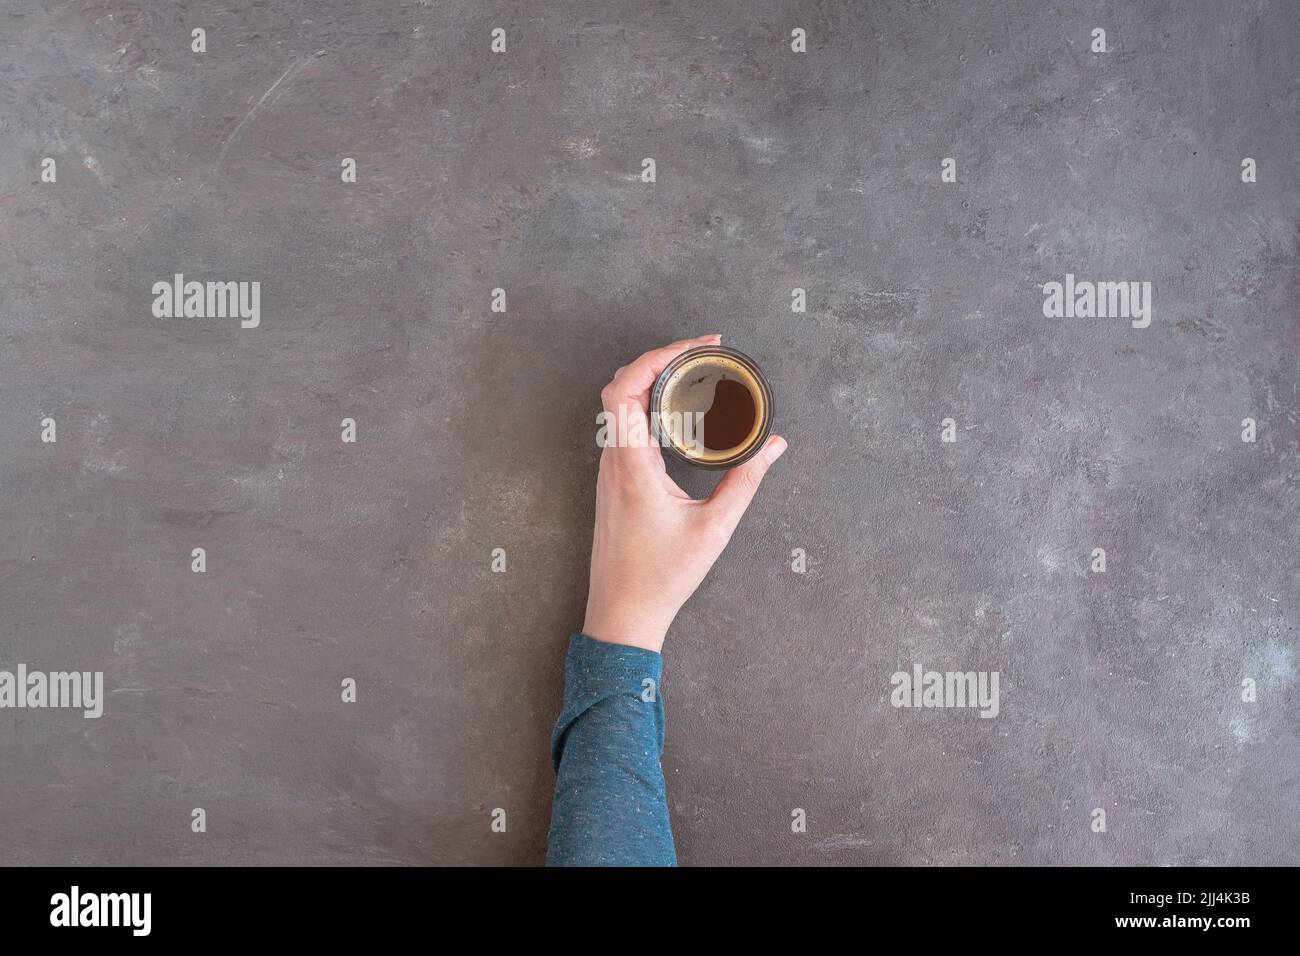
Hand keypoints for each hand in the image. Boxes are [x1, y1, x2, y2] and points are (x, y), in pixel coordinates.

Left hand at [582, 334, 786, 652]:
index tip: (701, 346)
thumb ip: (746, 482)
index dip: (661, 354)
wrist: (621, 613)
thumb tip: (775, 447)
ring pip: (618, 405)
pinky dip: (647, 404)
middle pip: (619, 385)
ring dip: (651, 379)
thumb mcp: (714, 528)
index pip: (627, 387)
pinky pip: (623, 426)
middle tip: (702, 351)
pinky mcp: (614, 482)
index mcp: (632, 465)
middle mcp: (613, 461)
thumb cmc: (661, 577)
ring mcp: (609, 471)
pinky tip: (675, 408)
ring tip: (692, 371)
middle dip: (660, 357)